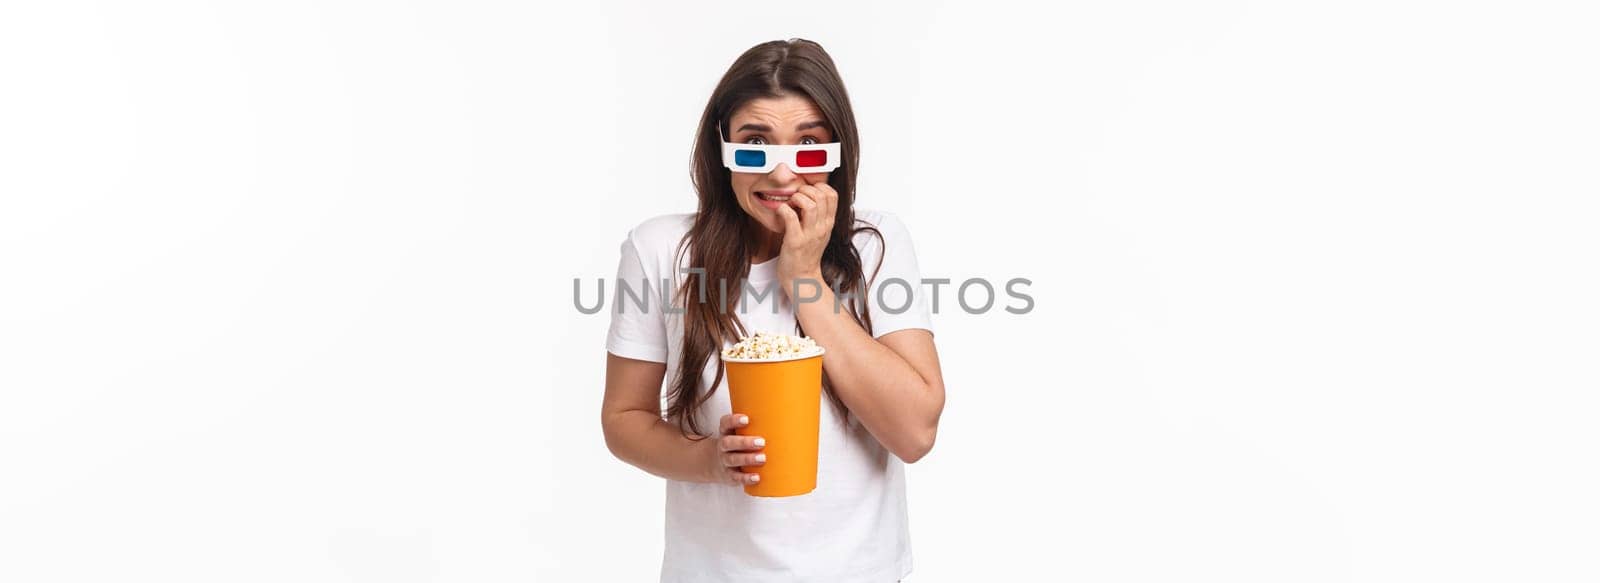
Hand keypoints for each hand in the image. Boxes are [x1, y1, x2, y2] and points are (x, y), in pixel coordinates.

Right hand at [703, 412, 765, 485]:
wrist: (719, 463)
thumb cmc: (740, 443)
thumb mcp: (743, 432)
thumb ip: (759, 426)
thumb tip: (792, 420)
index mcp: (727, 431)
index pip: (725, 423)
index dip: (734, 420)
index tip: (747, 419)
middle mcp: (724, 445)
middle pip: (728, 443)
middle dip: (745, 442)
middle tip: (762, 442)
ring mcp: (725, 460)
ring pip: (733, 459)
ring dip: (748, 459)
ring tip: (763, 458)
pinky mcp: (729, 474)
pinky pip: (736, 477)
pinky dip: (746, 478)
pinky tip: (757, 477)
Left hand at [773, 176, 837, 296]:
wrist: (802, 278)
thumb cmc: (807, 253)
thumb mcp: (821, 232)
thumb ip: (820, 215)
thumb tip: (813, 195)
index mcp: (828, 223)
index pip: (832, 194)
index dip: (819, 187)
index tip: (808, 191)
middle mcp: (822, 227)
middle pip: (821, 196)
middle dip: (806, 190)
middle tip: (796, 196)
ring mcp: (809, 235)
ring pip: (810, 205)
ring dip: (797, 198)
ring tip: (791, 203)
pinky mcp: (795, 241)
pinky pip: (790, 217)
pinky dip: (784, 209)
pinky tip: (781, 212)